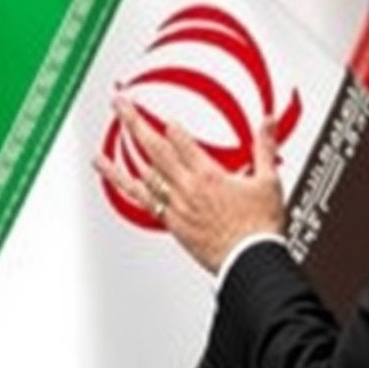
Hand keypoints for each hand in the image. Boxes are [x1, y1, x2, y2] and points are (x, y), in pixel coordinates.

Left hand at [94, 99, 284, 272]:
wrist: (251, 262)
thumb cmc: (259, 228)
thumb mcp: (268, 181)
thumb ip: (264, 147)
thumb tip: (266, 123)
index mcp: (209, 174)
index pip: (180, 139)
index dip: (170, 125)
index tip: (163, 117)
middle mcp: (187, 188)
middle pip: (154, 149)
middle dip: (134, 123)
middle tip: (120, 105)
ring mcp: (176, 207)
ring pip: (141, 176)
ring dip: (120, 157)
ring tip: (100, 150)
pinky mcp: (172, 225)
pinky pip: (143, 202)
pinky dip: (125, 188)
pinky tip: (115, 181)